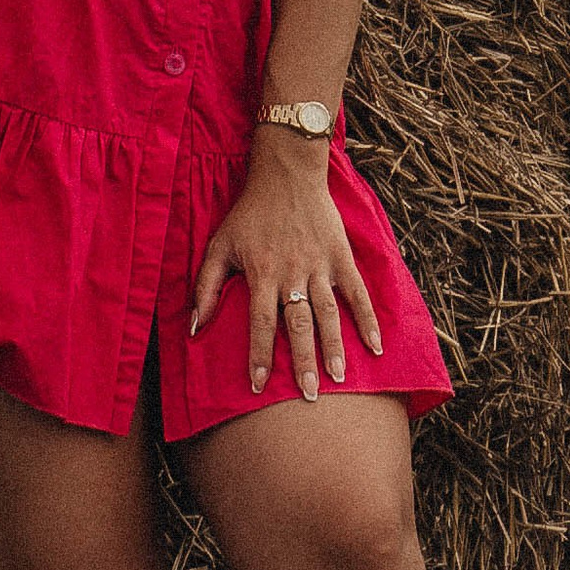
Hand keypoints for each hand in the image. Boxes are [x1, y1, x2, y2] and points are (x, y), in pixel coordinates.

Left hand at [188, 134, 384, 399]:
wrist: (286, 174)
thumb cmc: (249, 213)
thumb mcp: (219, 245)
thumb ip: (205, 287)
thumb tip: (193, 327)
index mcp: (261, 273)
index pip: (259, 323)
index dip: (258, 355)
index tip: (258, 387)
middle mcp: (292, 273)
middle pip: (298, 324)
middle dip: (303, 361)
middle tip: (309, 395)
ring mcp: (319, 265)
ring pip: (328, 313)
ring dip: (334, 346)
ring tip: (338, 378)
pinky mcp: (340, 257)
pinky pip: (357, 292)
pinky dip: (368, 319)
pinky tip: (375, 347)